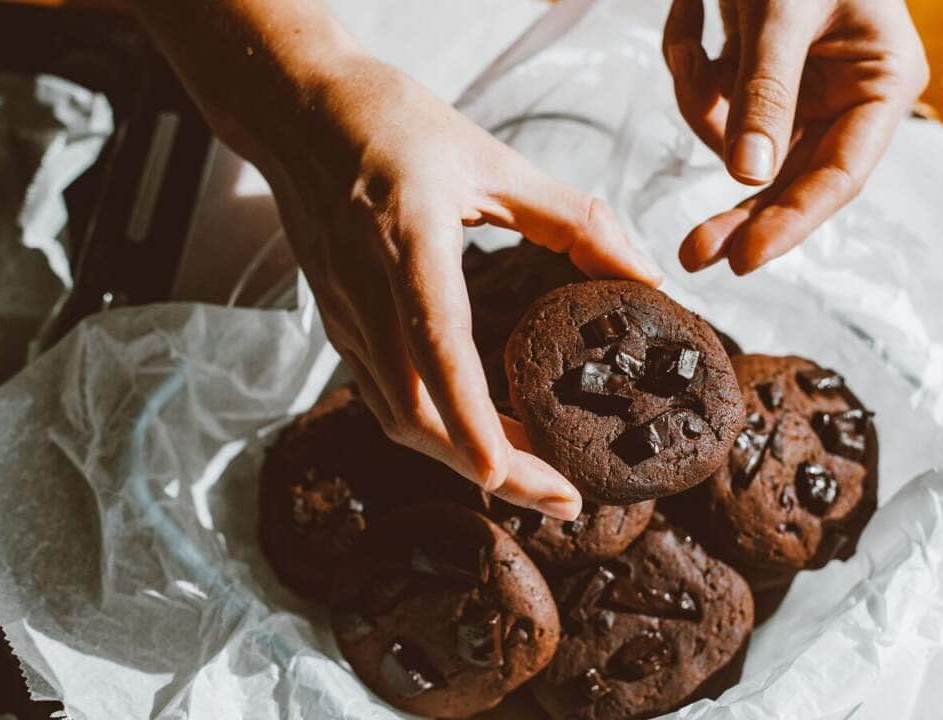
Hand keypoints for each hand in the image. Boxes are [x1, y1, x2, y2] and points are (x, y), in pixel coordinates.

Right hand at [259, 54, 662, 518]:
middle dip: (491, 468)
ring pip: (401, 417)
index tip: (502, 473)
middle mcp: (366, 293)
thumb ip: (574, 220)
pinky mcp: (343, 327)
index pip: (434, 344)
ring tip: (542, 480)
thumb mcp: (493, 157)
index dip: (467, 415)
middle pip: (417, 411)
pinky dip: (443, 433)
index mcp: (406, 242)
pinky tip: (491, 439)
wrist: (296, 113)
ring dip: (468, 460)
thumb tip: (646, 275)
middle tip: (565, 500)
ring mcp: (346, 317)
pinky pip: (390, 399)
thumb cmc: (394, 126)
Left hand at [663, 0, 928, 273]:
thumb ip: (767, 91)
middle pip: (790, 177)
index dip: (792, 222)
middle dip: (735, 207)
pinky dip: (689, 64)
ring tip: (688, 38)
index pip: (840, 175)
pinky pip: (714, 96)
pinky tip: (690, 13)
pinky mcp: (759, 70)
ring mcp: (801, 84)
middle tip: (690, 253)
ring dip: (698, 98)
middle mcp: (847, 93)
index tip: (741, 259)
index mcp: (882, 81)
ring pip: (738, 137)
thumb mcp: (783, 11)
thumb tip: (746, 176)